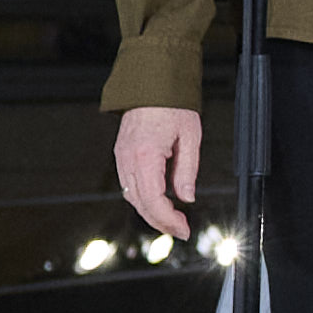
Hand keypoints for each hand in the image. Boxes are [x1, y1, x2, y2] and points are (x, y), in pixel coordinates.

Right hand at [114, 107, 200, 238]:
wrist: (152, 82)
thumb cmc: (172, 105)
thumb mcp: (190, 138)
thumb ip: (187, 171)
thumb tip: (186, 198)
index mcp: (146, 155)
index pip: (154, 200)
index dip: (168, 220)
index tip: (184, 229)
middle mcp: (128, 158)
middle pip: (139, 203)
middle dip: (160, 221)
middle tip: (181, 230)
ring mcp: (121, 156)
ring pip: (131, 196)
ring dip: (150, 212)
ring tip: (171, 220)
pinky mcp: (121, 153)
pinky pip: (128, 183)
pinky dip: (142, 197)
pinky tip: (158, 201)